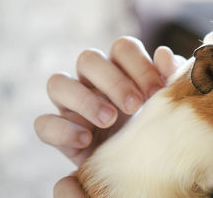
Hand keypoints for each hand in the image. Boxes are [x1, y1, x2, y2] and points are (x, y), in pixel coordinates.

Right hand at [34, 37, 184, 195]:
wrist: (136, 164)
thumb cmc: (152, 125)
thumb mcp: (165, 103)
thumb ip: (168, 78)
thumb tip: (163, 54)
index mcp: (121, 69)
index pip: (123, 47)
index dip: (139, 65)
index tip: (157, 92)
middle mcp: (92, 81)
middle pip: (88, 58)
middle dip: (113, 81)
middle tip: (134, 106)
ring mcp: (71, 104)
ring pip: (57, 83)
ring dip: (84, 99)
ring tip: (109, 120)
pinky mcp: (58, 131)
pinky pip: (44, 123)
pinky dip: (63, 130)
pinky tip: (86, 140)